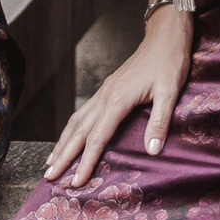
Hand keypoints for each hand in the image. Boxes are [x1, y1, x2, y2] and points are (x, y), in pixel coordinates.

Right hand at [44, 8, 192, 184]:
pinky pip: (82, 113)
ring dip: (62, 143)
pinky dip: (71, 129)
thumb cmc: (169, 62)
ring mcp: (103, 92)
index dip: (85, 162)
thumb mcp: (170, 92)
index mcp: (117, 100)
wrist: (164, 37)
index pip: (96, 138)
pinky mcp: (106, 89)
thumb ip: (159, 121)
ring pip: (75, 121)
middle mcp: (104, 97)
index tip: (76, 182)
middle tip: (49, 177)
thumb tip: (152, 151)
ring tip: (51, 162)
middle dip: (63, 156)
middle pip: (78, 132)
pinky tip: (68, 137)